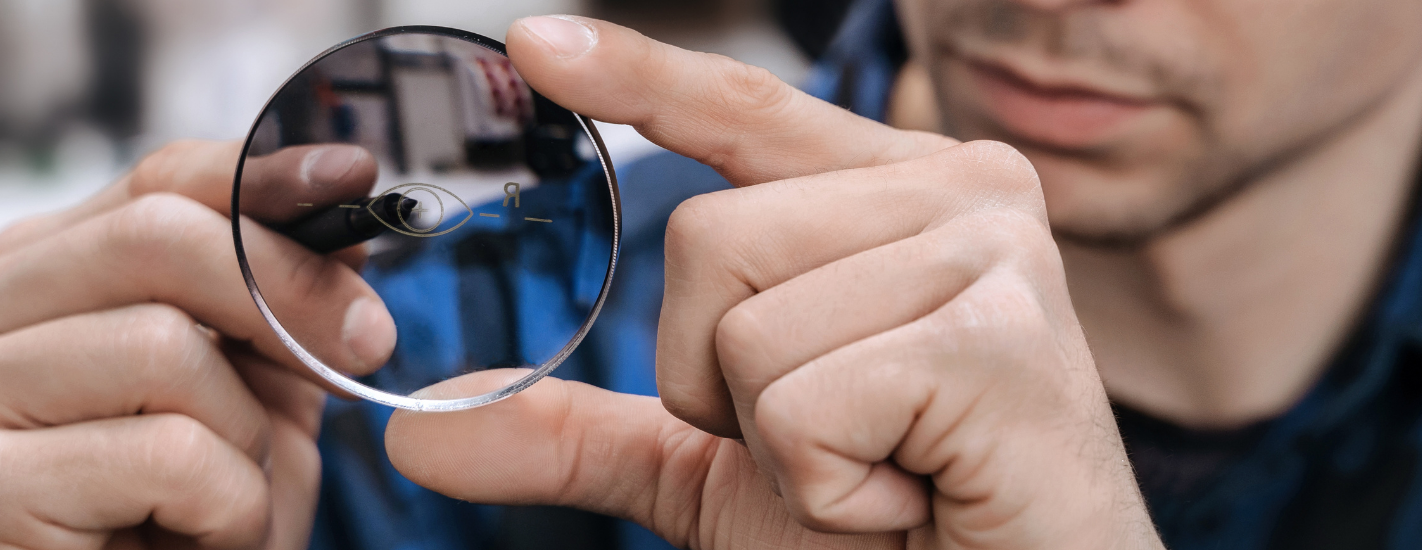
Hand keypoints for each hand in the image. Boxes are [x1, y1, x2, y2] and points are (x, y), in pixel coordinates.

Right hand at [0, 142, 395, 547]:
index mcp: (25, 272)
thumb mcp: (257, 393)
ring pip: (163, 346)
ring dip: (243, 439)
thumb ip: (282, 298)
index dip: (266, 175)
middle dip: (286, 293)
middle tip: (364, 351)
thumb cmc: (180, 526)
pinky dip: (227, 509)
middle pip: (158, 235)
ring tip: (221, 502)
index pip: (157, 179)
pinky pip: (167, 453)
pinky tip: (188, 541)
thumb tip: (343, 206)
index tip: (355, 176)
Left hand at [385, 16, 1162, 548]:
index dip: (638, 76)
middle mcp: (961, 195)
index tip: (536, 48)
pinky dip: (829, 486)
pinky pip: (802, 397)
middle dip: (724, 384)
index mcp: (903, 199)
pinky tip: (915, 496)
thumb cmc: (900, 537)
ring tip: (888, 472)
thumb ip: (588, 432)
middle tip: (842, 447)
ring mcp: (992, 252)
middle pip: (706, 239)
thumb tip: (418, 430)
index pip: (747, 116)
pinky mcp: (1004, 335)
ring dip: (782, 446)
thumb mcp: (724, 470)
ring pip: (743, 322)